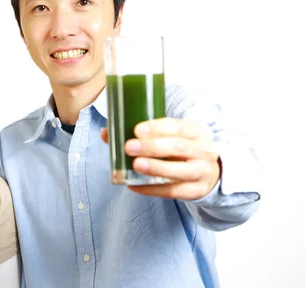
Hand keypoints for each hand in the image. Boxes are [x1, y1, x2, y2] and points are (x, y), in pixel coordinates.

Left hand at [102, 118, 220, 199]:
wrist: (210, 172)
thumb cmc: (182, 149)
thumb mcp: (171, 136)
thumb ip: (142, 134)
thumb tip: (106, 133)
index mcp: (196, 131)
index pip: (178, 126)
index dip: (157, 127)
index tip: (137, 129)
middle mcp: (203, 150)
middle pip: (179, 147)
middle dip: (152, 147)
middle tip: (129, 147)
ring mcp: (202, 172)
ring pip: (180, 170)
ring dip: (156, 167)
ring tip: (135, 165)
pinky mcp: (196, 191)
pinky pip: (173, 191)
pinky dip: (152, 189)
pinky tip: (134, 185)